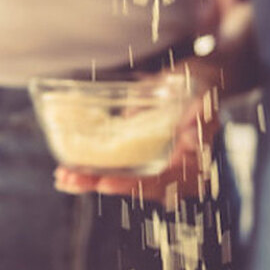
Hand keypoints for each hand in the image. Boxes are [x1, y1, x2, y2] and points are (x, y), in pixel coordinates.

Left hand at [55, 73, 220, 201]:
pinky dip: (93, 172)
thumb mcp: (206, 101)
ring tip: (63, 177)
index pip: (160, 183)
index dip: (132, 186)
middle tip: (70, 179)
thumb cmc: (204, 92)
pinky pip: (117, 169)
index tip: (106, 183)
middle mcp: (172, 172)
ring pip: (122, 180)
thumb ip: (201, 120)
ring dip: (91, 181)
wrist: (200, 82)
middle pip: (134, 186)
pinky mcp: (141, 158)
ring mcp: (155, 166)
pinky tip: (69, 172)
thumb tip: (193, 140)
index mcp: (192, 165)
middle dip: (99, 183)